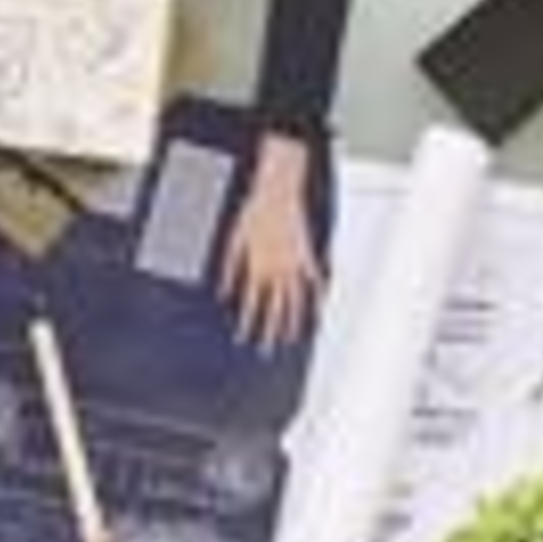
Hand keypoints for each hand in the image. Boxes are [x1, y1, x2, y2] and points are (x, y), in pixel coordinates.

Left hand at [219, 136, 322, 352]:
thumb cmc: (252, 213)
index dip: (247, 322)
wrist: (276, 192)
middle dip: (270, 331)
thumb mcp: (233, 241)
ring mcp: (293, 264)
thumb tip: (223, 293)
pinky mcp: (306, 254)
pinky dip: (318, 294)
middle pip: (274, 308)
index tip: (243, 338)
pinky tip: (320, 308)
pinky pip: (314, 279)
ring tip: (292, 337)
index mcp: (256, 267)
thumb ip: (230, 271)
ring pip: (295, 299)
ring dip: (293, 320)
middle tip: (267, 349)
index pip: (251, 303)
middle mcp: (276, 270)